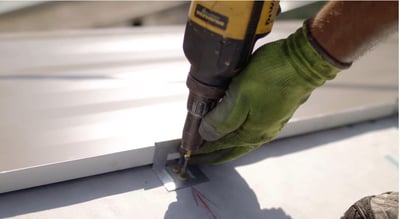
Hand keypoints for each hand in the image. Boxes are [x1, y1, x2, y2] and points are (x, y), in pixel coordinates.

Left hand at [190, 23, 343, 163]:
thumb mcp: (240, 97)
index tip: (190, 153)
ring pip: (242, 138)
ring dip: (225, 141)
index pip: (221, 148)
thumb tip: (206, 136)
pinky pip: (250, 126)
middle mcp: (262, 132)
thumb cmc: (272, 77)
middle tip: (198, 152)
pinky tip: (233, 125)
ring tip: (211, 140)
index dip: (204, 151)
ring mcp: (271, 121)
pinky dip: (236, 130)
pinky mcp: (275, 109)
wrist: (304, 61)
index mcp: (252, 133)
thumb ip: (222, 119)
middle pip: (232, 148)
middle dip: (214, 151)